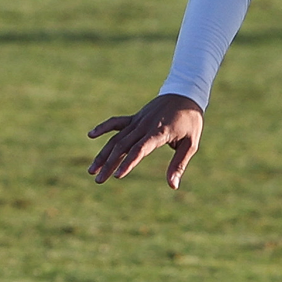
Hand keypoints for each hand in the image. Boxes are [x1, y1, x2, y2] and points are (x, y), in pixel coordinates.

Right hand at [88, 94, 204, 188]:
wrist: (185, 95)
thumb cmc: (191, 122)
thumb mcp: (190, 144)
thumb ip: (179, 165)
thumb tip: (173, 186)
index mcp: (159, 133)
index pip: (140, 149)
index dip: (128, 163)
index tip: (117, 176)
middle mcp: (145, 126)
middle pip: (123, 147)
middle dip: (109, 164)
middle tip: (98, 181)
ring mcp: (138, 121)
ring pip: (116, 138)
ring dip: (103, 154)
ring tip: (92, 171)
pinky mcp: (135, 117)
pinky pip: (116, 122)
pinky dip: (104, 127)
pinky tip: (91, 135)